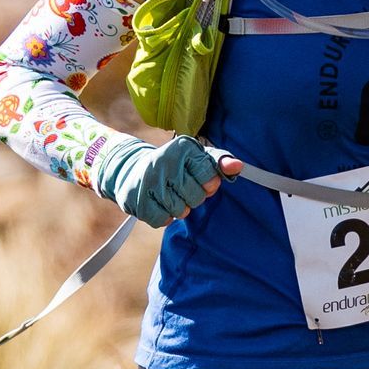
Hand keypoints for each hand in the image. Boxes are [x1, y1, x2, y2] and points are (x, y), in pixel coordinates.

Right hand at [94, 134, 237, 225]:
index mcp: (183, 147)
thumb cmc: (172, 165)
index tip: (198, 178)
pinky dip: (163, 216)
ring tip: (168, 194)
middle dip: (192, 197)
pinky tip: (158, 203)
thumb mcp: (195, 157)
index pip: (211, 176)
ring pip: (181, 211)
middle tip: (181, 187)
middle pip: (196, 197)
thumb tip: (238, 166)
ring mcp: (149, 181)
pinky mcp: (137, 200)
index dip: (208, 184)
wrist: (130, 169)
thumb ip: (218, 161)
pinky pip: (163, 220)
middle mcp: (164, 161)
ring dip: (178, 207)